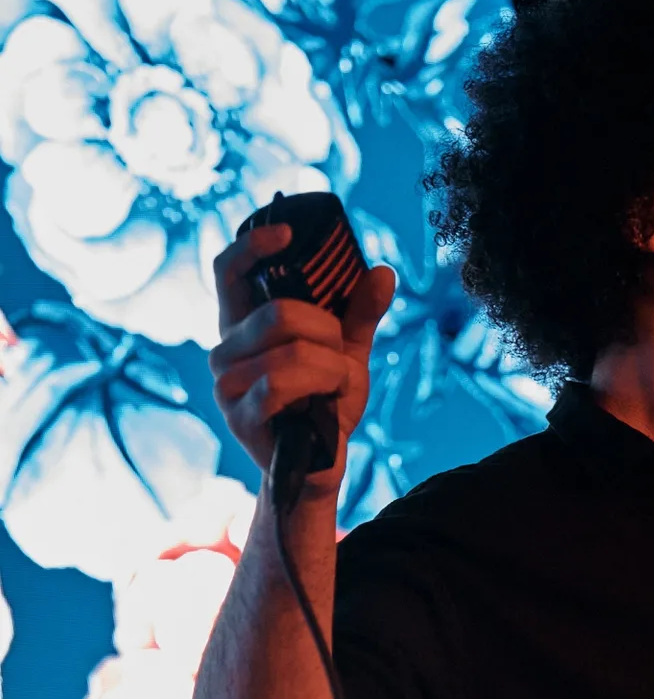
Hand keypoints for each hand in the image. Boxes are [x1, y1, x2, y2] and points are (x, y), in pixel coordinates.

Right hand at [208, 222, 395, 486]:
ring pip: (289, 350)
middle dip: (327, 332)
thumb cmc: (324, 405)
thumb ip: (360, 314)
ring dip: (331, 367)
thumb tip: (383, 272)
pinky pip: (280, 383)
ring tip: (334, 386)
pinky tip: (327, 400)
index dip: (253, 245)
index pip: (229, 270)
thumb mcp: (347, 353)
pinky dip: (319, 387)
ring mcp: (226, 383)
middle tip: (338, 356)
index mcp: (244, 324)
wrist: (321, 463)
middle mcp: (225, 348)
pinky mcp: (238, 415)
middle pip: (279, 312)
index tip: (287, 234)